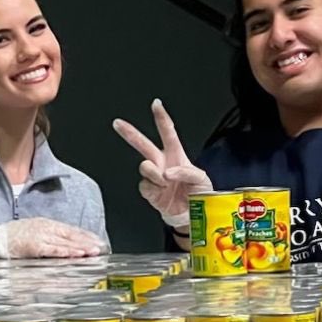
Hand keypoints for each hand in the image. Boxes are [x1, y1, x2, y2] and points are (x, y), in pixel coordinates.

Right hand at [0, 218, 106, 258]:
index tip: (97, 240)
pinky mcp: (34, 246)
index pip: (70, 230)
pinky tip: (75, 254)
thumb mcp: (33, 231)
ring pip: (65, 242)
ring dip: (80, 248)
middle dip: (87, 241)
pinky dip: (65, 252)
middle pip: (71, 235)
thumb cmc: (12, 237)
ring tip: (92, 252)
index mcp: (46, 224)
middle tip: (100, 247)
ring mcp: (40, 236)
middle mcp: (46, 228)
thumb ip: (48, 238)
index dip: (85, 235)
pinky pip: (52, 249)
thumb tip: (63, 246)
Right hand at [112, 99, 211, 226]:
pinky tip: (162, 191)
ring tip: (165, 180)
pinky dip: (154, 188)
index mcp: (176, 156)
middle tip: (118, 124)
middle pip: (144, 145)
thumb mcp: (202, 179)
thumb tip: (168, 171)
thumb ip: (187, 172)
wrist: (192, 216)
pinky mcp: (150, 192)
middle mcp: (162, 164)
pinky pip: (145, 185)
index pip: (168, 132)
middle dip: (130, 133)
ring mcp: (155, 177)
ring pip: (144, 166)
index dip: (161, 118)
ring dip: (155, 172)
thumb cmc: (199, 195)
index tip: (156, 104)